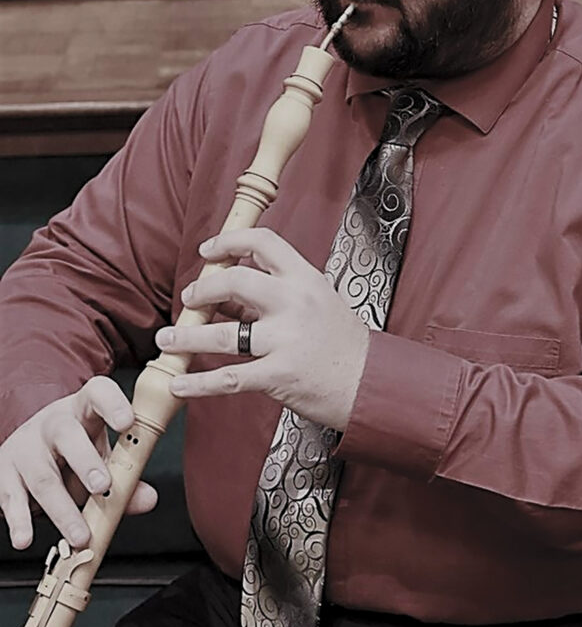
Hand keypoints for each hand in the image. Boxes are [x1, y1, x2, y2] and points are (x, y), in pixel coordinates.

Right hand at [0, 376, 157, 549]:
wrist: (27, 449)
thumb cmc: (74, 451)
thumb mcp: (101, 455)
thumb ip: (126, 477)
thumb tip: (147, 498)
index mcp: (84, 410)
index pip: (98, 393)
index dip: (113, 405)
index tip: (127, 422)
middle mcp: (52, 424)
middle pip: (67, 435)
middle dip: (87, 462)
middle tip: (104, 487)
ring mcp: (25, 447)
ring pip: (43, 476)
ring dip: (63, 509)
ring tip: (81, 535)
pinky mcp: (4, 473)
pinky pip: (11, 498)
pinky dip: (20, 521)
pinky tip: (26, 538)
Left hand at [156, 228, 370, 430]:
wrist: (369, 382)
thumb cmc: (342, 342)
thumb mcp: (317, 301)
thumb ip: (275, 294)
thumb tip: (226, 295)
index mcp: (305, 278)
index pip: (262, 242)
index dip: (228, 242)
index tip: (207, 251)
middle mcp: (294, 303)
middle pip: (234, 282)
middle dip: (201, 290)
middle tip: (189, 299)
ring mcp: (285, 340)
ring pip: (222, 335)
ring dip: (187, 338)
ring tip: (167, 340)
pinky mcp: (278, 375)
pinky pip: (229, 378)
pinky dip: (198, 383)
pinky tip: (179, 384)